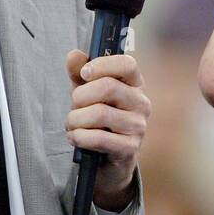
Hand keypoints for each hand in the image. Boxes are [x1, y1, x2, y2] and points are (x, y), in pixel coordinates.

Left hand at [65, 50, 149, 211]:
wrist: (106, 159)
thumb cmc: (98, 120)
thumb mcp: (87, 92)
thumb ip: (79, 73)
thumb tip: (74, 55)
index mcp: (134, 84)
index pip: (127, 64)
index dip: (103, 64)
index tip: (84, 73)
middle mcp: (141, 103)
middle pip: (108, 87)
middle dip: (80, 96)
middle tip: (74, 105)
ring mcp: (138, 126)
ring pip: (100, 113)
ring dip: (76, 119)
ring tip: (72, 124)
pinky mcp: (130, 148)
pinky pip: (99, 138)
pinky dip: (79, 137)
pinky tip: (75, 137)